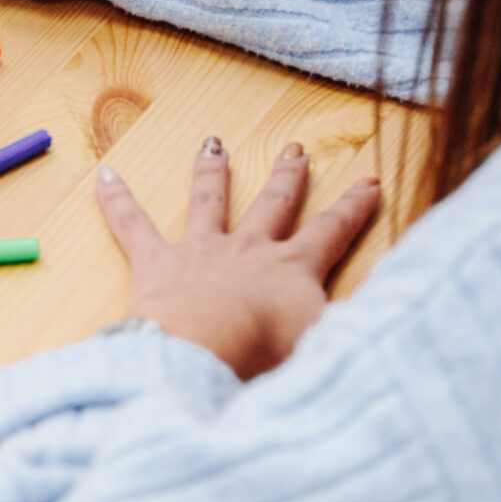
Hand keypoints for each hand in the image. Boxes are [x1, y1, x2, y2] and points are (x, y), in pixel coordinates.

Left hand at [97, 138, 381, 379]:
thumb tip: (396, 318)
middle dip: (287, 177)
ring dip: (212, 172)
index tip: (370, 182)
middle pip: (273, 205)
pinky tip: (104, 175)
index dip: (353, 209)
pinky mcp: (157, 263)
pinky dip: (117, 201)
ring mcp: (201, 251)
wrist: (204, 354)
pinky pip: (133, 226)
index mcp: (293, 269)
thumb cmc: (266, 357)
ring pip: (209, 202)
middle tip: (295, 149)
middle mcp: (249, 249)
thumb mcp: (329, 345)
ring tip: (213, 143)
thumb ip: (358, 329)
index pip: (333, 232)